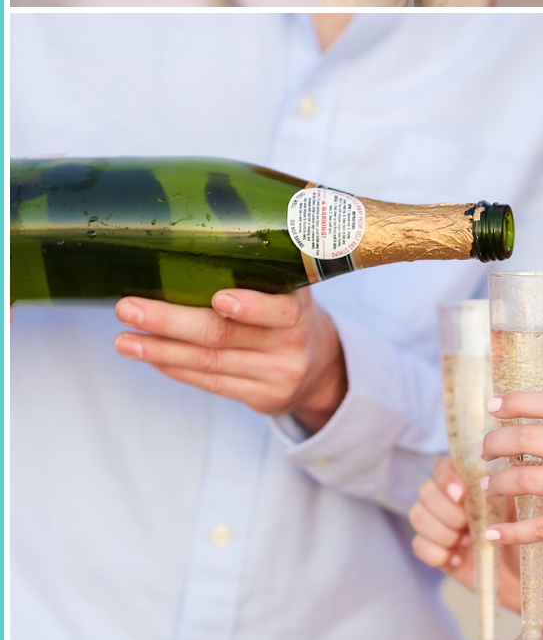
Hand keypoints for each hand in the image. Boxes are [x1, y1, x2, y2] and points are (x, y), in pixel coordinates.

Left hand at [112, 286, 347, 431]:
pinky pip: (209, 382)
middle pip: (224, 336)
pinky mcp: (260, 398)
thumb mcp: (293, 288)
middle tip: (129, 308)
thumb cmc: (292, 314)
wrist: (323, 369)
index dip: (250, 306)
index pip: (278, 310)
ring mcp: (275, 375)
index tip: (218, 297)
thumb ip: (261, 273)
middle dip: (170, 321)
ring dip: (159, 349)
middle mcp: (291, 343)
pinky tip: (148, 354)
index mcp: (301, 308)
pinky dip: (174, 367)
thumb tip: (189, 241)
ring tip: (123, 339)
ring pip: (208, 363)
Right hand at [410, 456, 524, 608]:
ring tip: (468, 543)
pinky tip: (460, 559)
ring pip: (418, 515)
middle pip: (426, 491)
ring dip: (442, 531)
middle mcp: (453, 499)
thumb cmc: (533, 532)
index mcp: (472, 480)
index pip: (443, 466)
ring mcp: (444, 525)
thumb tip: (491, 475)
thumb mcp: (524, 505)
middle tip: (469, 526)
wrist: (537, 572)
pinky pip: (419, 545)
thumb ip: (506, 486)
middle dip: (447, 511)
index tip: (462, 495)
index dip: (446, 478)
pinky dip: (438, 553)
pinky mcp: (439, 551)